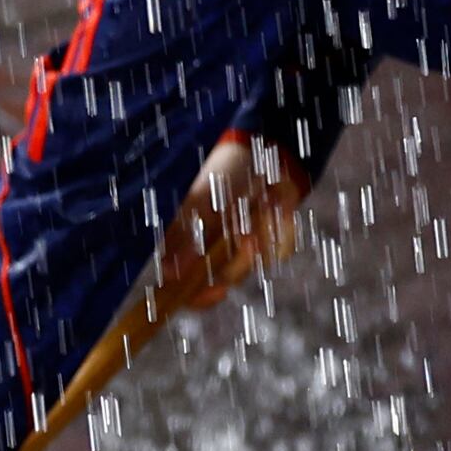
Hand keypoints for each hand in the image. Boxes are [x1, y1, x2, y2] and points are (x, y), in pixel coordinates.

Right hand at [149, 129, 306, 314]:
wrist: (265, 154)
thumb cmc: (224, 175)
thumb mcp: (202, 203)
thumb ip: (185, 238)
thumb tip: (168, 273)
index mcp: (192, 246)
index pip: (190, 290)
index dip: (202, 297)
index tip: (216, 291)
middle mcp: (217, 253)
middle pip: (227, 279)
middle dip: (241, 259)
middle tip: (248, 236)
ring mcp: (246, 249)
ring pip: (255, 265)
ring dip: (263, 238)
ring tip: (265, 207)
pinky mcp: (272, 243)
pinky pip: (279, 250)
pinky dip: (281, 231)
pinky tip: (279, 207)